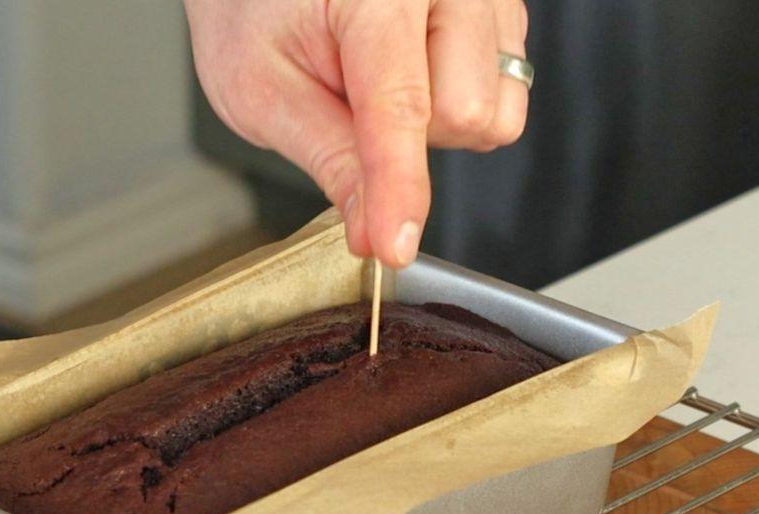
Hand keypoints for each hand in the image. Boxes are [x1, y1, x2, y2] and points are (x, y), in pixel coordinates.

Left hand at [184, 0, 528, 266]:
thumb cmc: (252, 8)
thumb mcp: (261, 87)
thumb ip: (326, 155)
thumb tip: (370, 228)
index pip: (401, 106)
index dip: (397, 188)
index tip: (394, 245)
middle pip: (466, 113)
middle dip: (411, 140)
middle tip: (352, 107)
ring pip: (494, 113)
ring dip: (437, 126)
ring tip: (379, 87)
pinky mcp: (502, 14)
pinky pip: (505, 97)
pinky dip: (455, 106)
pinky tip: (412, 77)